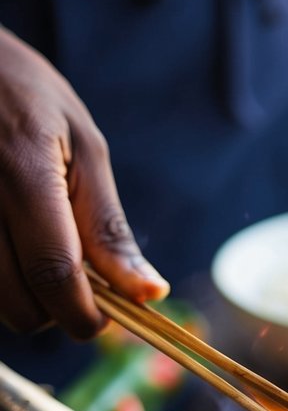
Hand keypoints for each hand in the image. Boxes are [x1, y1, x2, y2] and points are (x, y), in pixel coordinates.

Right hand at [0, 27, 168, 338]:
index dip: (87, 313)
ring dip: (27, 299)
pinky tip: (12, 245)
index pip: (55, 276)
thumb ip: (109, 229)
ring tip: (39, 251)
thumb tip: (149, 294)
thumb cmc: (26, 96)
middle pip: (22, 306)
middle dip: (59, 310)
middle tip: (76, 278)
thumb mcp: (84, 147)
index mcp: (24, 177)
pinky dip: (3, 281)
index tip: (109, 314)